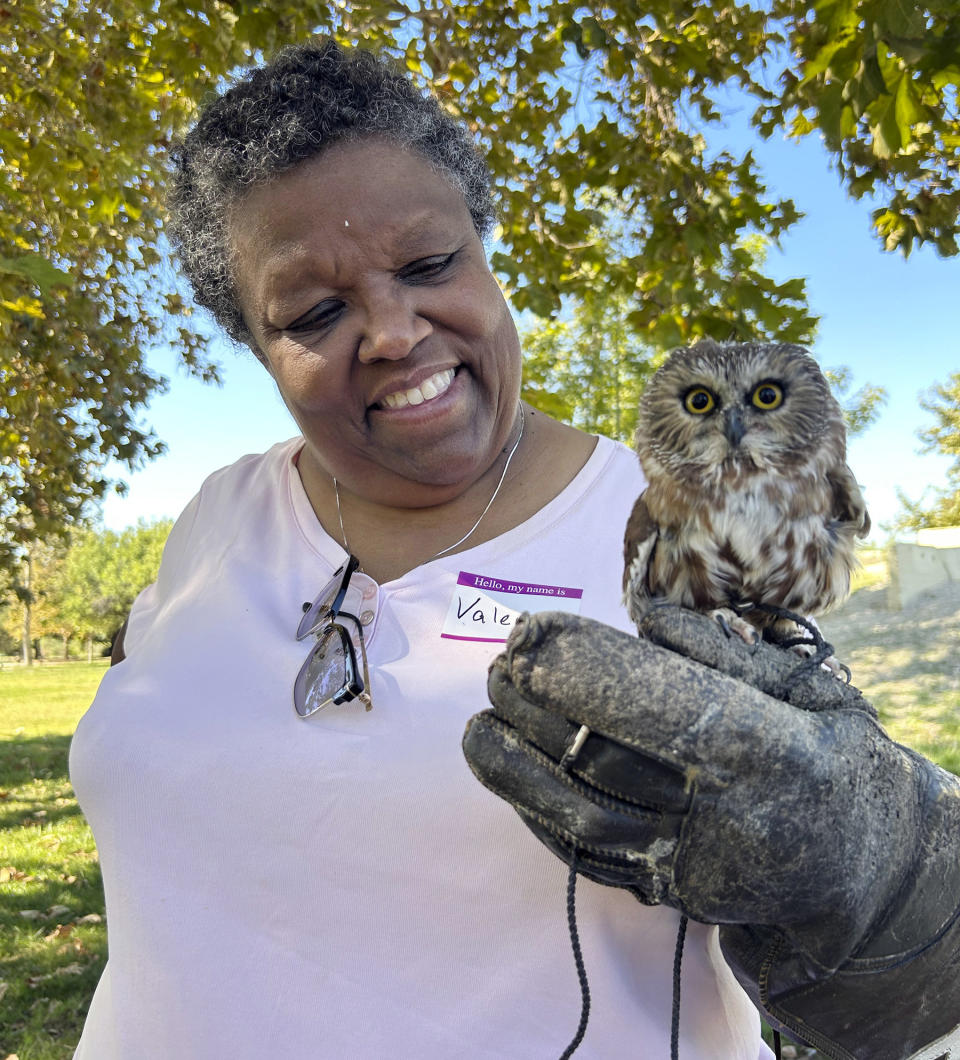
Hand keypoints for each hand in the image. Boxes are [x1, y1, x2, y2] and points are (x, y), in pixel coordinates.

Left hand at [462, 607, 959, 1059]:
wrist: (858, 865)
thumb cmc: (832, 754)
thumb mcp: (809, 687)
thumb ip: (728, 652)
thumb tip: (644, 616)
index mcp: (773, 752)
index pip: (665, 706)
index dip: (590, 668)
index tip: (531, 631)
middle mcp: (727, 817)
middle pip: (610, 760)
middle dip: (537, 709)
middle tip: (498, 664)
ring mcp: (692, 867)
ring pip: (584, 820)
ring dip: (516, 768)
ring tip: (478, 721)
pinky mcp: (665, 896)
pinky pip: (586, 858)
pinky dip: (535, 813)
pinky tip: (505, 771)